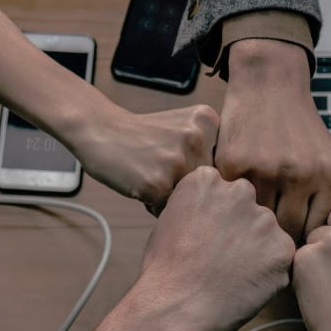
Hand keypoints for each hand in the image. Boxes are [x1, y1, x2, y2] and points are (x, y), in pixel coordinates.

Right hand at [72, 104, 218, 213]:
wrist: (99, 129)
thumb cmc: (142, 135)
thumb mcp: (183, 126)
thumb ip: (209, 150)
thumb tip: (231, 196)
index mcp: (208, 121)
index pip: (222, 166)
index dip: (199, 171)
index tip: (178, 158)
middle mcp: (197, 138)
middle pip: (208, 185)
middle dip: (187, 186)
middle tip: (161, 168)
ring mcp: (178, 161)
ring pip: (190, 199)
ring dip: (171, 197)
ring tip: (150, 175)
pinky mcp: (158, 183)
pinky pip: (167, 210)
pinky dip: (154, 204)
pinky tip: (140, 183)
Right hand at [133, 166, 294, 330]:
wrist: (175, 308)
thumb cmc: (164, 271)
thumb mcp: (169, 221)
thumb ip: (199, 207)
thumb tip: (215, 215)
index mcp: (207, 180)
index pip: (222, 193)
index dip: (214, 219)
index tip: (203, 239)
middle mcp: (239, 191)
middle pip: (247, 209)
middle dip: (239, 230)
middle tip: (220, 259)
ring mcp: (264, 219)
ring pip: (266, 234)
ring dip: (256, 251)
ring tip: (229, 277)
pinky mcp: (282, 248)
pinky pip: (280, 259)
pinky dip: (268, 274)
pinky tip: (243, 287)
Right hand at [216, 39, 330, 241]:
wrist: (269, 84)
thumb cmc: (300, 129)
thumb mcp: (327, 159)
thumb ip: (327, 200)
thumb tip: (320, 246)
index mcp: (329, 176)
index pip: (316, 231)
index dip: (304, 241)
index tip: (292, 241)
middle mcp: (300, 175)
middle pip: (288, 232)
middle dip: (278, 238)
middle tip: (268, 239)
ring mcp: (265, 170)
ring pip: (258, 221)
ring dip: (253, 225)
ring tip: (250, 226)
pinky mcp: (234, 165)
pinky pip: (233, 202)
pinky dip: (233, 206)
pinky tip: (233, 204)